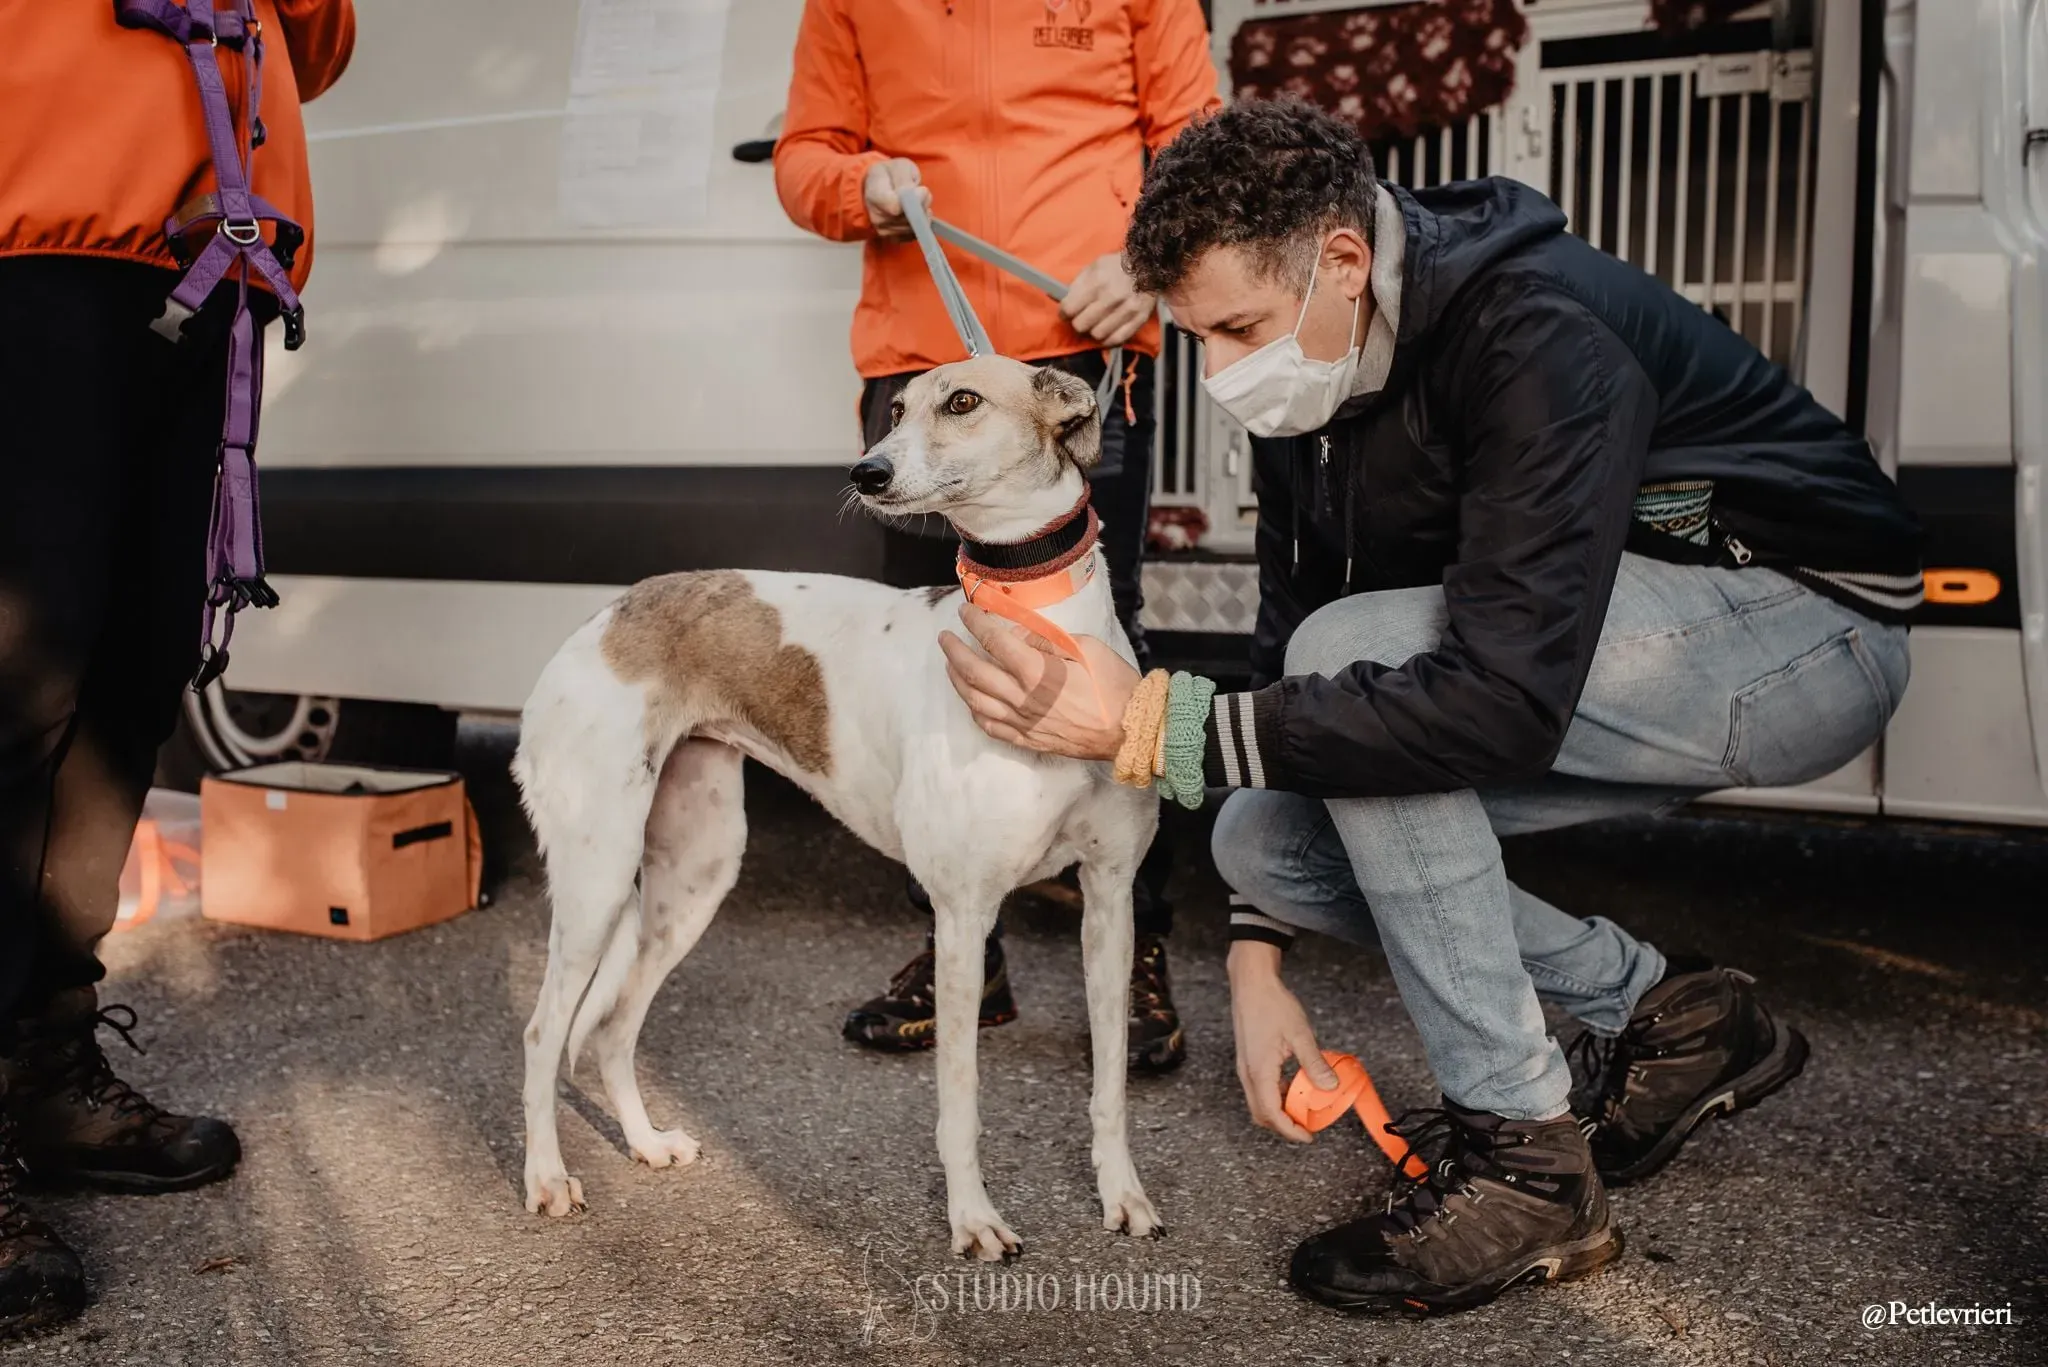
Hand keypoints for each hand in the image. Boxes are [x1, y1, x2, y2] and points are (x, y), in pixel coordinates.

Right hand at [862, 158, 930, 240]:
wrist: (877, 185)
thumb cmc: (889, 174)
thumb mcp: (899, 167)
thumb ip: (907, 180)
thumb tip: (917, 196)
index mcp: (875, 195)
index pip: (895, 207)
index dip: (913, 201)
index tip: (921, 190)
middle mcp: (876, 216)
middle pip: (908, 218)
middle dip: (922, 205)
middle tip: (922, 192)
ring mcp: (883, 230)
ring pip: (913, 228)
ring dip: (922, 214)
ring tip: (917, 200)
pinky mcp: (892, 238)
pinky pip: (913, 235)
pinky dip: (919, 224)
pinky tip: (915, 212)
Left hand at [938, 603, 1136, 760]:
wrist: (1132, 731)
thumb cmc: (1115, 686)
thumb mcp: (1087, 649)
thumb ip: (1047, 640)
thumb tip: (1018, 634)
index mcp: (1038, 672)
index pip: (995, 641)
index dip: (976, 623)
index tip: (966, 611)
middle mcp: (1024, 698)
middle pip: (975, 671)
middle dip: (955, 651)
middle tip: (945, 637)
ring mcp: (1024, 722)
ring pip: (976, 701)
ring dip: (957, 680)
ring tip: (950, 665)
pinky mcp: (1029, 740)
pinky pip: (991, 727)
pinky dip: (975, 712)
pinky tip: (971, 701)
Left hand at [1060, 253, 1155, 346]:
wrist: (1149, 265)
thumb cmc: (1117, 266)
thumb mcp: (1094, 267)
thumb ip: (1077, 284)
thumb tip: (1058, 298)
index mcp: (1097, 282)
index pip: (1069, 308)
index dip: (1064, 313)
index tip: (1066, 313)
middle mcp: (1111, 298)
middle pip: (1081, 325)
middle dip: (1078, 323)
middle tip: (1082, 319)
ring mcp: (1126, 310)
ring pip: (1097, 335)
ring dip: (1093, 331)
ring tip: (1096, 324)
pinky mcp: (1138, 319)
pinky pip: (1116, 340)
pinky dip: (1108, 339)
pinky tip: (1106, 331)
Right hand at [1228, 940, 1338, 1142]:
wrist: (1251, 983)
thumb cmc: (1271, 1004)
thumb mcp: (1299, 1034)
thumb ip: (1314, 1064)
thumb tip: (1329, 1087)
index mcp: (1259, 1071)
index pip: (1271, 1114)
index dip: (1290, 1130)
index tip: (1308, 1136)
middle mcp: (1247, 1073)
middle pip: (1261, 1114)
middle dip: (1284, 1125)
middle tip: (1308, 1125)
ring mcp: (1245, 1067)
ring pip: (1259, 1102)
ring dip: (1279, 1110)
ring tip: (1304, 1106)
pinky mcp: (1247, 1060)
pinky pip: (1259, 1088)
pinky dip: (1275, 1095)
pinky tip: (1293, 1085)